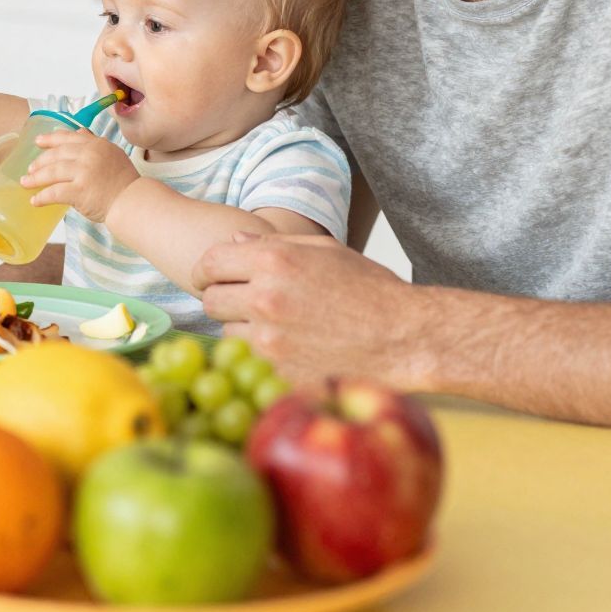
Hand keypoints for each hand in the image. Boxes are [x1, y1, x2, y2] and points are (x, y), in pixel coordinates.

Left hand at [22, 130, 138, 222]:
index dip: (51, 139)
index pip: (68, 138)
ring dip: (35, 178)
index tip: (38, 142)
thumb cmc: (123, 182)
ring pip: (52, 172)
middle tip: (30, 168)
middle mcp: (89, 155)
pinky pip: (54, 192)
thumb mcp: (112, 154)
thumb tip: (78, 132)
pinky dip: (42, 197)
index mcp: (96, 145)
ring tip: (26, 183)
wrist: (133, 201)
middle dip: (40, 161)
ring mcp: (84, 172)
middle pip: (57, 154)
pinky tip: (35, 201)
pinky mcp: (80, 191)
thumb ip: (94, 143)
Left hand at [195, 232, 426, 388]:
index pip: (209, 263)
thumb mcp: (325, 250)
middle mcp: (264, 297)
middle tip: (243, 303)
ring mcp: (269, 339)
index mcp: (273, 260)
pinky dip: (261, 355)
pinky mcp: (278, 371)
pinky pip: (250, 360)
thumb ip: (274, 243)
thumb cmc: (369, 289)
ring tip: (277, 325)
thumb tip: (234, 240)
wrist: (403, 338)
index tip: (213, 278)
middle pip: (211, 300)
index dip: (207, 270)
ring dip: (242, 329)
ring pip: (227, 333)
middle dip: (223, 299)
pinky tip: (289, 347)